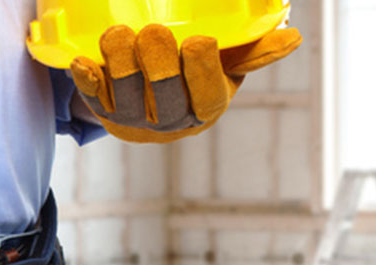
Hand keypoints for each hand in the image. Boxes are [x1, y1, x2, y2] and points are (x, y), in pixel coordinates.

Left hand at [70, 24, 301, 142]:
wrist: (149, 102)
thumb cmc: (193, 76)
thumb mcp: (227, 66)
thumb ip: (255, 51)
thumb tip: (293, 37)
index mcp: (206, 108)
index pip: (207, 96)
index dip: (201, 70)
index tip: (198, 41)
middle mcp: (171, 121)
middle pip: (164, 96)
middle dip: (157, 63)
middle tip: (154, 32)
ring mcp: (134, 119)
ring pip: (125, 95)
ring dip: (120, 62)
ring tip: (120, 34)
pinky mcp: (103, 111)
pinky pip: (92, 97)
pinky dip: (85, 79)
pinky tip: (82, 61)